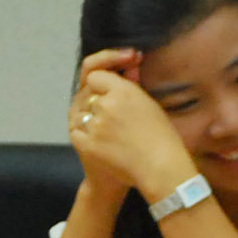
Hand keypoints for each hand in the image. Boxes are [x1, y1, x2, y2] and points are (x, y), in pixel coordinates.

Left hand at [67, 49, 198, 203]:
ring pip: (81, 113)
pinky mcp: (86, 144)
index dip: (102, 82)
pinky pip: (76, 131)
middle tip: (119, 117)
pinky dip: (86, 135)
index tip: (111, 90)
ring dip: (93, 119)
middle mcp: (105, 105)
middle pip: (88, 95)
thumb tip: (126, 69)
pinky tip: (104, 142)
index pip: (94, 75)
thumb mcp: (148, 103)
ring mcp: (94, 126)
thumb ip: (131, 84)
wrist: (160, 168)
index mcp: (122, 91)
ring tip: (115, 133)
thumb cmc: (161, 136)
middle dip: (100, 103)